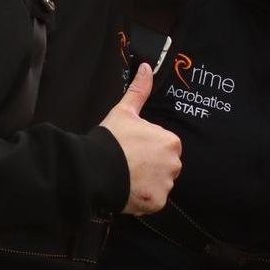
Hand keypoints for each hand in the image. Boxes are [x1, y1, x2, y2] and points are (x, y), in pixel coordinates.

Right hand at [101, 64, 182, 215]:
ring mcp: (167, 185)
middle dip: (149, 166)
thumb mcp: (124, 111)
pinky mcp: (157, 202)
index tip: (132, 150)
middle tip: (128, 164)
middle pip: (164, 166)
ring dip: (147, 183)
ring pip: (159, 183)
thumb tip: (147, 67)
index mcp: (171, 141)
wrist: (95, 168)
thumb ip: (139, 90)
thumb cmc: (111, 139)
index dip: (146, 148)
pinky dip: (143, 199)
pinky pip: (154, 201)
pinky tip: (128, 191)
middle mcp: (175, 163)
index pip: (164, 146)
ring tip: (126, 178)